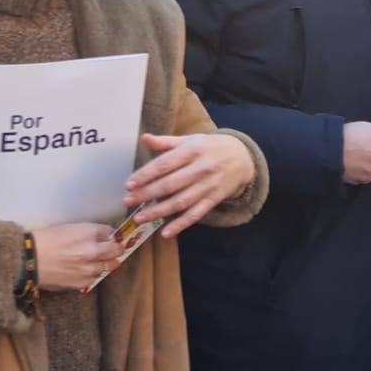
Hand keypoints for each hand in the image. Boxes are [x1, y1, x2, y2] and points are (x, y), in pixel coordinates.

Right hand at [31, 223, 124, 291]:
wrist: (29, 260)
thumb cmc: (44, 240)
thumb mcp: (67, 228)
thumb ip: (86, 233)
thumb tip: (99, 237)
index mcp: (88, 232)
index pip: (110, 233)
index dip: (109, 235)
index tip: (107, 238)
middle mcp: (94, 250)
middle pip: (116, 250)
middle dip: (115, 249)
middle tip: (111, 250)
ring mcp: (90, 268)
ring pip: (108, 266)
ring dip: (104, 263)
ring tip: (93, 262)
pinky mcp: (83, 282)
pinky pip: (95, 278)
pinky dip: (92, 274)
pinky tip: (82, 271)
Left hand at [123, 133, 255, 237]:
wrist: (243, 157)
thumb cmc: (209, 147)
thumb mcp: (190, 140)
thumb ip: (166, 142)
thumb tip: (144, 138)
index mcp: (192, 150)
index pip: (165, 164)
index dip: (145, 175)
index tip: (129, 184)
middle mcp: (201, 168)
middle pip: (170, 184)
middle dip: (147, 194)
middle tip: (128, 201)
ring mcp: (208, 185)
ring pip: (181, 201)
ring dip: (159, 211)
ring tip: (140, 218)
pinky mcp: (214, 199)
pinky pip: (196, 214)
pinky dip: (181, 224)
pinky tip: (166, 232)